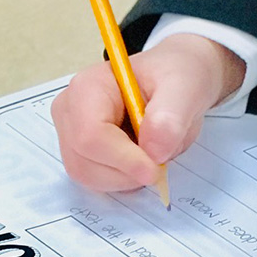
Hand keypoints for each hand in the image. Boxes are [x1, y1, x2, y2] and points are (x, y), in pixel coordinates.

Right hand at [51, 34, 244, 190]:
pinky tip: (141, 156)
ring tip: (153, 150)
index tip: (156, 169)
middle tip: (161, 159)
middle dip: (127, 171)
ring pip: (89, 176)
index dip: (123, 159)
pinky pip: (97, 180)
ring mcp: (71, 133)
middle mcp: (70, 111)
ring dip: (127, 177)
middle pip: (84, 162)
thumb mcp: (185, 86)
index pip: (90, 136)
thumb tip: (154, 151)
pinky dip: (124, 178)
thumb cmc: (176, 75)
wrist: (175, 79)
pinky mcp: (80, 152)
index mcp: (88, 87)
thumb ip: (172, 115)